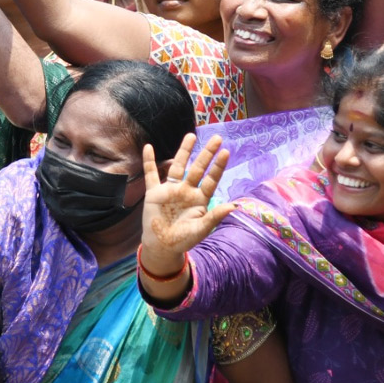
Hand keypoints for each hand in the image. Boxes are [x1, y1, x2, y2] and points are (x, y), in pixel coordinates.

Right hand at [141, 134, 233, 266]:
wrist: (162, 246)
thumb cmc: (184, 240)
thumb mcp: (202, 229)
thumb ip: (215, 216)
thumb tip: (234, 205)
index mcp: (200, 199)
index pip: (211, 179)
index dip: (218, 166)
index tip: (225, 152)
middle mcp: (187, 191)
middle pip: (198, 168)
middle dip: (207, 153)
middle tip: (217, 138)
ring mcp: (170, 190)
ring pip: (177, 166)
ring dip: (184, 151)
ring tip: (191, 136)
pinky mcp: (154, 193)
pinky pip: (151, 174)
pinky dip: (149, 161)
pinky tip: (148, 147)